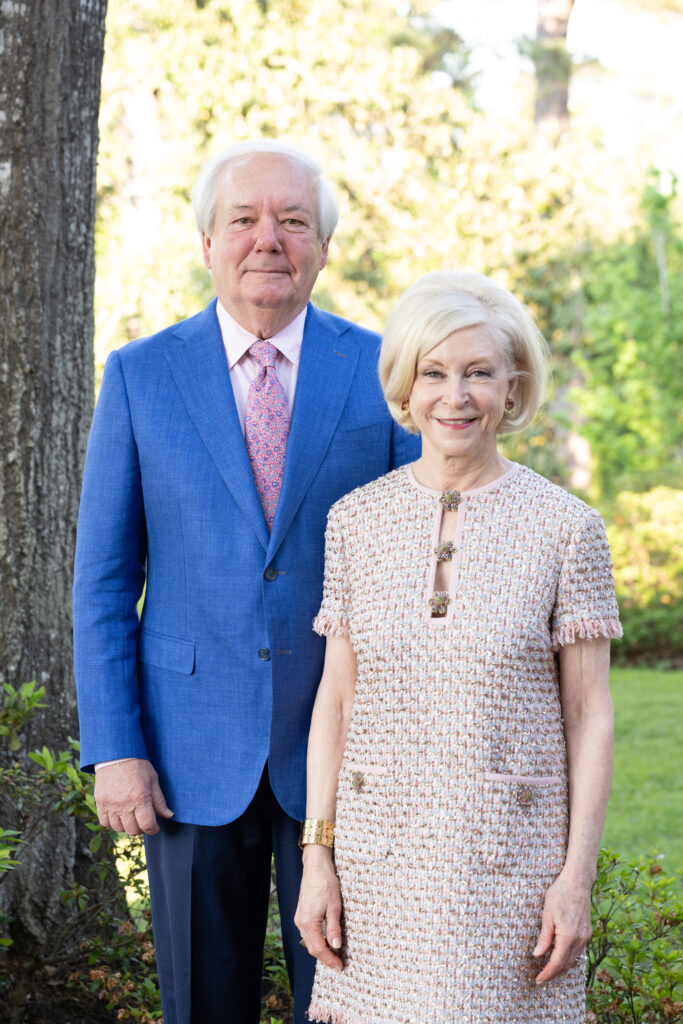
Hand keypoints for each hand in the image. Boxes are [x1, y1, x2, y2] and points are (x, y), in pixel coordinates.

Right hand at [94, 758, 173, 834]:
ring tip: (132, 818)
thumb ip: (159, 800)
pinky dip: (112, 824)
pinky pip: (105, 822)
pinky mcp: (100, 803)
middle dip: (141, 828)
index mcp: (140, 798)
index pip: (147, 825)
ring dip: (127, 827)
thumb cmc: (137, 765)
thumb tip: (169, 815)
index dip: (153, 829)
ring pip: (118, 828)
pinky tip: (119, 816)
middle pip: (133, 830)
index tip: (155, 827)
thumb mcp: (153, 779)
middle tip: (144, 821)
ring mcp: (110, 805)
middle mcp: (124, 804)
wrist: (116, 754)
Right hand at [294, 846, 343, 970]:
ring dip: (321, 949)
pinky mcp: (302, 913)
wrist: (316, 866)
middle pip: (312, 947)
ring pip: (309, 941)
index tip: (340, 966)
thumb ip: (334, 928)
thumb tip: (336, 946)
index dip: (329, 960)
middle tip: (339, 964)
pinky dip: (317, 940)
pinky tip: (326, 940)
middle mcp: (300, 922)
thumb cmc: (326, 883)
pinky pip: (308, 932)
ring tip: (335, 954)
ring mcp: (299, 918)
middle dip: (325, 958)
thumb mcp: (334, 906)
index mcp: (308, 922)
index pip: (318, 949)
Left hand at [533, 872, 592, 983]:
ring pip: (573, 960)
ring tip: (548, 971)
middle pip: (566, 965)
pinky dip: (568, 959)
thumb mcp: (547, 915)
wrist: (578, 882)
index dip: (547, 973)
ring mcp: (585, 937)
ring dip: (561, 968)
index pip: (557, 963)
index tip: (538, 980)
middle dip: (553, 974)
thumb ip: (544, 937)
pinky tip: (560, 958)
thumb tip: (537, 955)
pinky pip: (578, 952)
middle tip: (541, 979)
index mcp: (568, 936)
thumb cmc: (560, 894)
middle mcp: (580, 940)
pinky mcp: (587, 933)